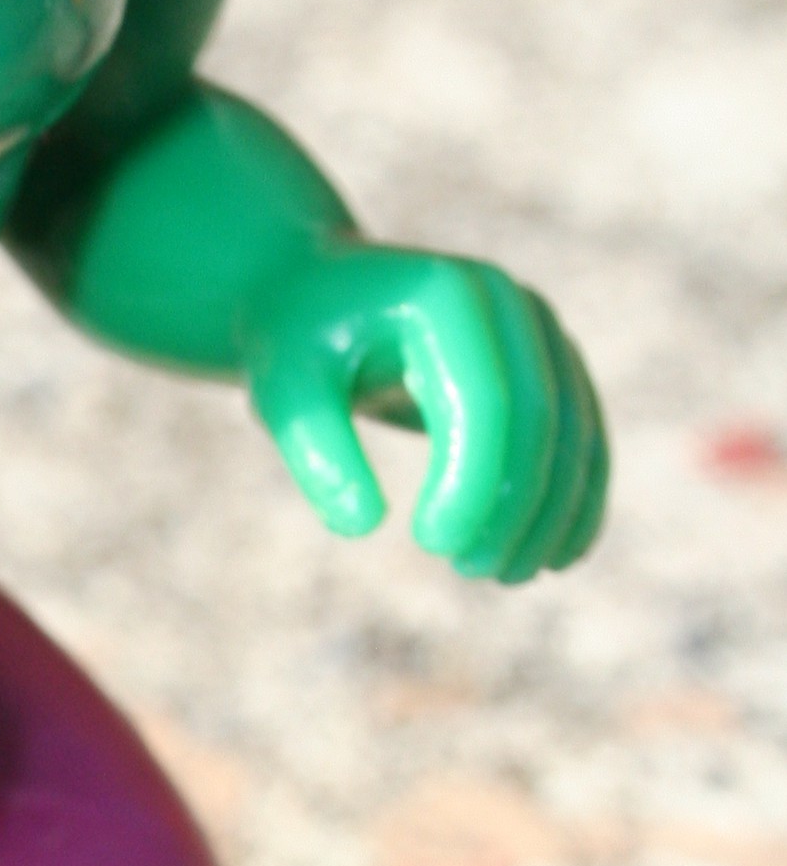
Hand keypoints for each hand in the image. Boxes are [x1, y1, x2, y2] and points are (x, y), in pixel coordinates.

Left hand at [242, 244, 607, 582]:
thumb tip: (362, 524)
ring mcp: (538, 328)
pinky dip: (577, 496)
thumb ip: (317, 452)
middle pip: (540, 417)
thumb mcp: (283, 390)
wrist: (317, 291)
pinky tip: (558, 555)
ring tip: (505, 574)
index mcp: (445, 297)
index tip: (433, 545)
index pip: (482, 399)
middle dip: (515, 505)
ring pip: (573, 432)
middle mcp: (507, 302)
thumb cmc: (296, 344)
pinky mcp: (550, 360)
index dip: (473, 479)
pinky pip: (581, 433)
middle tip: (471, 570)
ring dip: (553, 513)